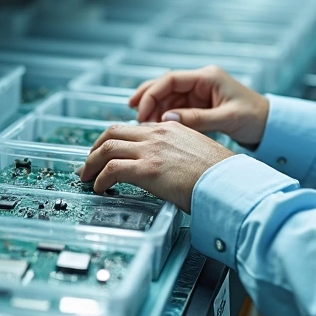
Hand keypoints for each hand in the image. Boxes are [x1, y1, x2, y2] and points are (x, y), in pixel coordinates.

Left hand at [80, 121, 234, 213]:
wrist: (229, 182)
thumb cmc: (221, 174)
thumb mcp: (199, 153)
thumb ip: (181, 153)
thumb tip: (172, 169)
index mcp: (172, 127)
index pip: (135, 128)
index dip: (117, 140)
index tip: (110, 152)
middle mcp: (158, 134)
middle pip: (114, 132)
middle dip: (96, 147)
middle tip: (90, 161)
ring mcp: (151, 150)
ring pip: (107, 148)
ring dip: (91, 163)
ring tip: (86, 176)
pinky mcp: (146, 169)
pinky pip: (111, 170)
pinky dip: (100, 178)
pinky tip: (99, 188)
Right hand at [131, 66, 269, 146]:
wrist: (269, 125)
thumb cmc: (254, 117)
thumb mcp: (226, 118)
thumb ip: (197, 119)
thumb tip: (167, 119)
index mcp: (207, 77)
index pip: (171, 79)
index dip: (152, 93)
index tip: (141, 111)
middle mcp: (200, 81)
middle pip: (165, 86)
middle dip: (147, 99)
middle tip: (135, 117)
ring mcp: (199, 92)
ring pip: (168, 97)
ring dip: (155, 110)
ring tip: (145, 126)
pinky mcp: (199, 104)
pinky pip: (175, 107)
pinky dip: (165, 116)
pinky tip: (157, 127)